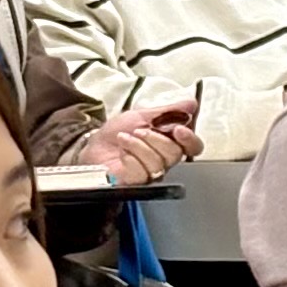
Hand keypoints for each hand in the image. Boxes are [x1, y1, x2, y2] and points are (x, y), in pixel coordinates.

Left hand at [76, 98, 200, 182]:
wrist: (94, 145)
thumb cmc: (117, 132)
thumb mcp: (142, 114)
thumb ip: (168, 111)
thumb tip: (190, 104)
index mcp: (169, 142)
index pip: (192, 146)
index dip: (190, 139)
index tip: (179, 129)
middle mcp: (164, 160)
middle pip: (176, 154)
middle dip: (157, 139)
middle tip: (140, 130)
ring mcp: (151, 173)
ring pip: (158, 163)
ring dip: (139, 146)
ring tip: (125, 138)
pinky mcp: (136, 183)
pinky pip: (142, 172)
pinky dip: (130, 157)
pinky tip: (122, 152)